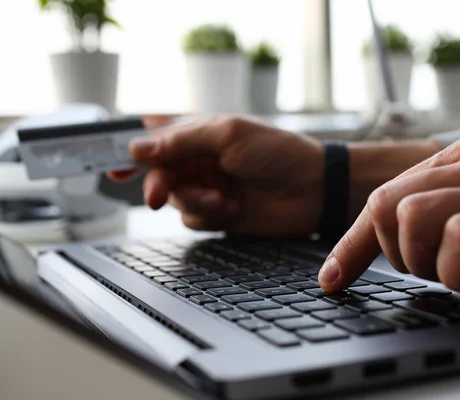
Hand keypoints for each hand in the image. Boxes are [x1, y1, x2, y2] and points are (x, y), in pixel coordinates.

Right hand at [108, 116, 323, 236]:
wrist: (315, 189)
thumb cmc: (279, 152)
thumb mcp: (227, 135)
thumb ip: (180, 141)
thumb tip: (137, 146)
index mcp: (201, 133)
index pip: (157, 139)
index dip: (132, 152)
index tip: (114, 168)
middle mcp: (202, 160)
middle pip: (159, 173)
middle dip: (157, 183)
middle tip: (156, 193)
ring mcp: (211, 187)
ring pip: (175, 199)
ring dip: (192, 200)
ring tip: (223, 197)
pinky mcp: (221, 213)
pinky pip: (194, 219)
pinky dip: (208, 215)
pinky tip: (232, 208)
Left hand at [319, 130, 459, 302]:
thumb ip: (455, 200)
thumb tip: (400, 231)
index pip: (391, 191)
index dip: (355, 240)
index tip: (334, 276)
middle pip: (386, 202)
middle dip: (391, 251)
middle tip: (432, 271)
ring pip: (408, 220)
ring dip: (427, 263)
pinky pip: (452, 246)